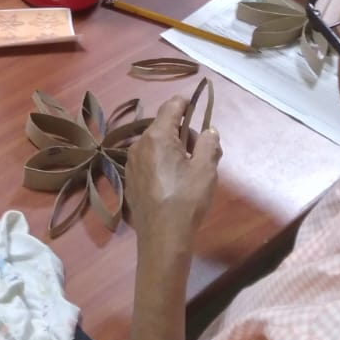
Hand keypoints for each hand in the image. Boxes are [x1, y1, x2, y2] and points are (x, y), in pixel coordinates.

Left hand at [125, 95, 221, 246]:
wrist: (162, 237)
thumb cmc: (186, 200)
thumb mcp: (206, 169)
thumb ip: (209, 144)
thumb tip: (209, 131)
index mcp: (157, 137)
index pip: (171, 106)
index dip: (186, 103)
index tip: (197, 107)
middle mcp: (139, 144)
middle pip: (164, 126)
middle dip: (184, 133)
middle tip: (203, 152)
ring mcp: (131, 162)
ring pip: (155, 144)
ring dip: (173, 148)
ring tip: (191, 170)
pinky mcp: (130, 179)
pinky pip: (148, 160)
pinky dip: (162, 162)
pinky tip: (173, 182)